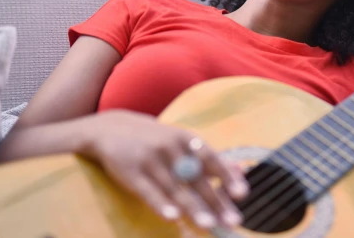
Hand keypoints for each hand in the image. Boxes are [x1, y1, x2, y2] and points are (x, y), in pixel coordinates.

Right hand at [83, 110, 248, 229]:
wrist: (110, 128)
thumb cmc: (154, 139)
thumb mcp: (181, 141)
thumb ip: (208, 157)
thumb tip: (240, 171)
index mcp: (186, 139)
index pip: (211, 159)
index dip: (227, 176)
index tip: (242, 193)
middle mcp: (171, 148)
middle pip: (197, 178)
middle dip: (216, 201)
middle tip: (232, 221)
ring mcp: (151, 160)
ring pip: (176, 188)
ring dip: (194, 208)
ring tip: (209, 225)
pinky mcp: (131, 173)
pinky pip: (149, 192)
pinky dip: (161, 204)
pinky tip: (173, 218)